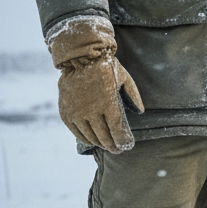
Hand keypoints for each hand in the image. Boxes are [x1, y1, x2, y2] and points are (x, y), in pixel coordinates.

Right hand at [48, 17, 143, 153]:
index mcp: (108, 103)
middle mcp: (91, 110)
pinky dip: (86, 138)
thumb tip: (140, 111)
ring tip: (108, 146)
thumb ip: (133, 95)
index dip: (123, 141)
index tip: (128, 146)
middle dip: (113, 146)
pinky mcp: (66, 113)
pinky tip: (93, 140)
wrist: (79, 58)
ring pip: (91, 136)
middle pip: (105, 137)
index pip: (118, 130)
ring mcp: (77, 113)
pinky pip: (77, 132)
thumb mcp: (125, 78)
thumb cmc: (106, 67)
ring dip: (101, 144)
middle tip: (119, 150)